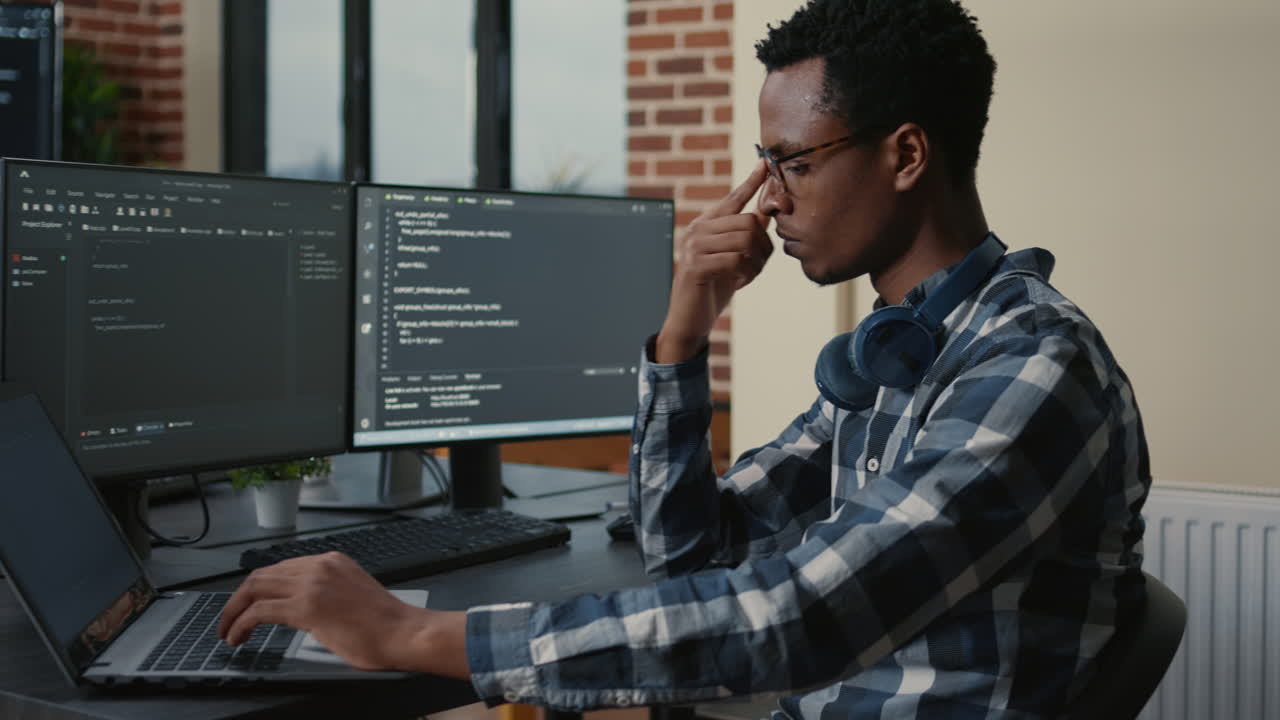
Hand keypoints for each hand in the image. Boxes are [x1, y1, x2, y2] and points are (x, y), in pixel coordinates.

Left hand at [217, 552, 468, 676]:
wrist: (402, 632)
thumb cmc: (385, 624)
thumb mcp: (351, 595)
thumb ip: (325, 595)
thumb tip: (302, 612)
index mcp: (332, 560)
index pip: (281, 567)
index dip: (258, 587)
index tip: (248, 604)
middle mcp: (319, 565)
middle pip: (261, 575)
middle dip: (238, 598)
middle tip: (229, 619)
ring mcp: (312, 583)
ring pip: (254, 588)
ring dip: (233, 611)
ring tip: (228, 631)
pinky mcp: (305, 606)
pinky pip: (258, 612)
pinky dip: (241, 624)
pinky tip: (237, 638)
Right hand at [656, 161, 772, 362]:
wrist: (689, 319)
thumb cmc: (712, 287)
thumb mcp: (733, 256)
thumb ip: (746, 233)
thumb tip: (767, 209)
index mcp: (705, 224)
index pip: (733, 198)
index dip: (752, 182)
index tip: (766, 164)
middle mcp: (697, 229)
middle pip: (749, 221)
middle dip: (764, 246)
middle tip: (758, 265)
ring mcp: (693, 247)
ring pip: (745, 240)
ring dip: (756, 263)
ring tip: (748, 275)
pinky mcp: (695, 266)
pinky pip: (736, 260)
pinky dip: (746, 274)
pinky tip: (739, 282)